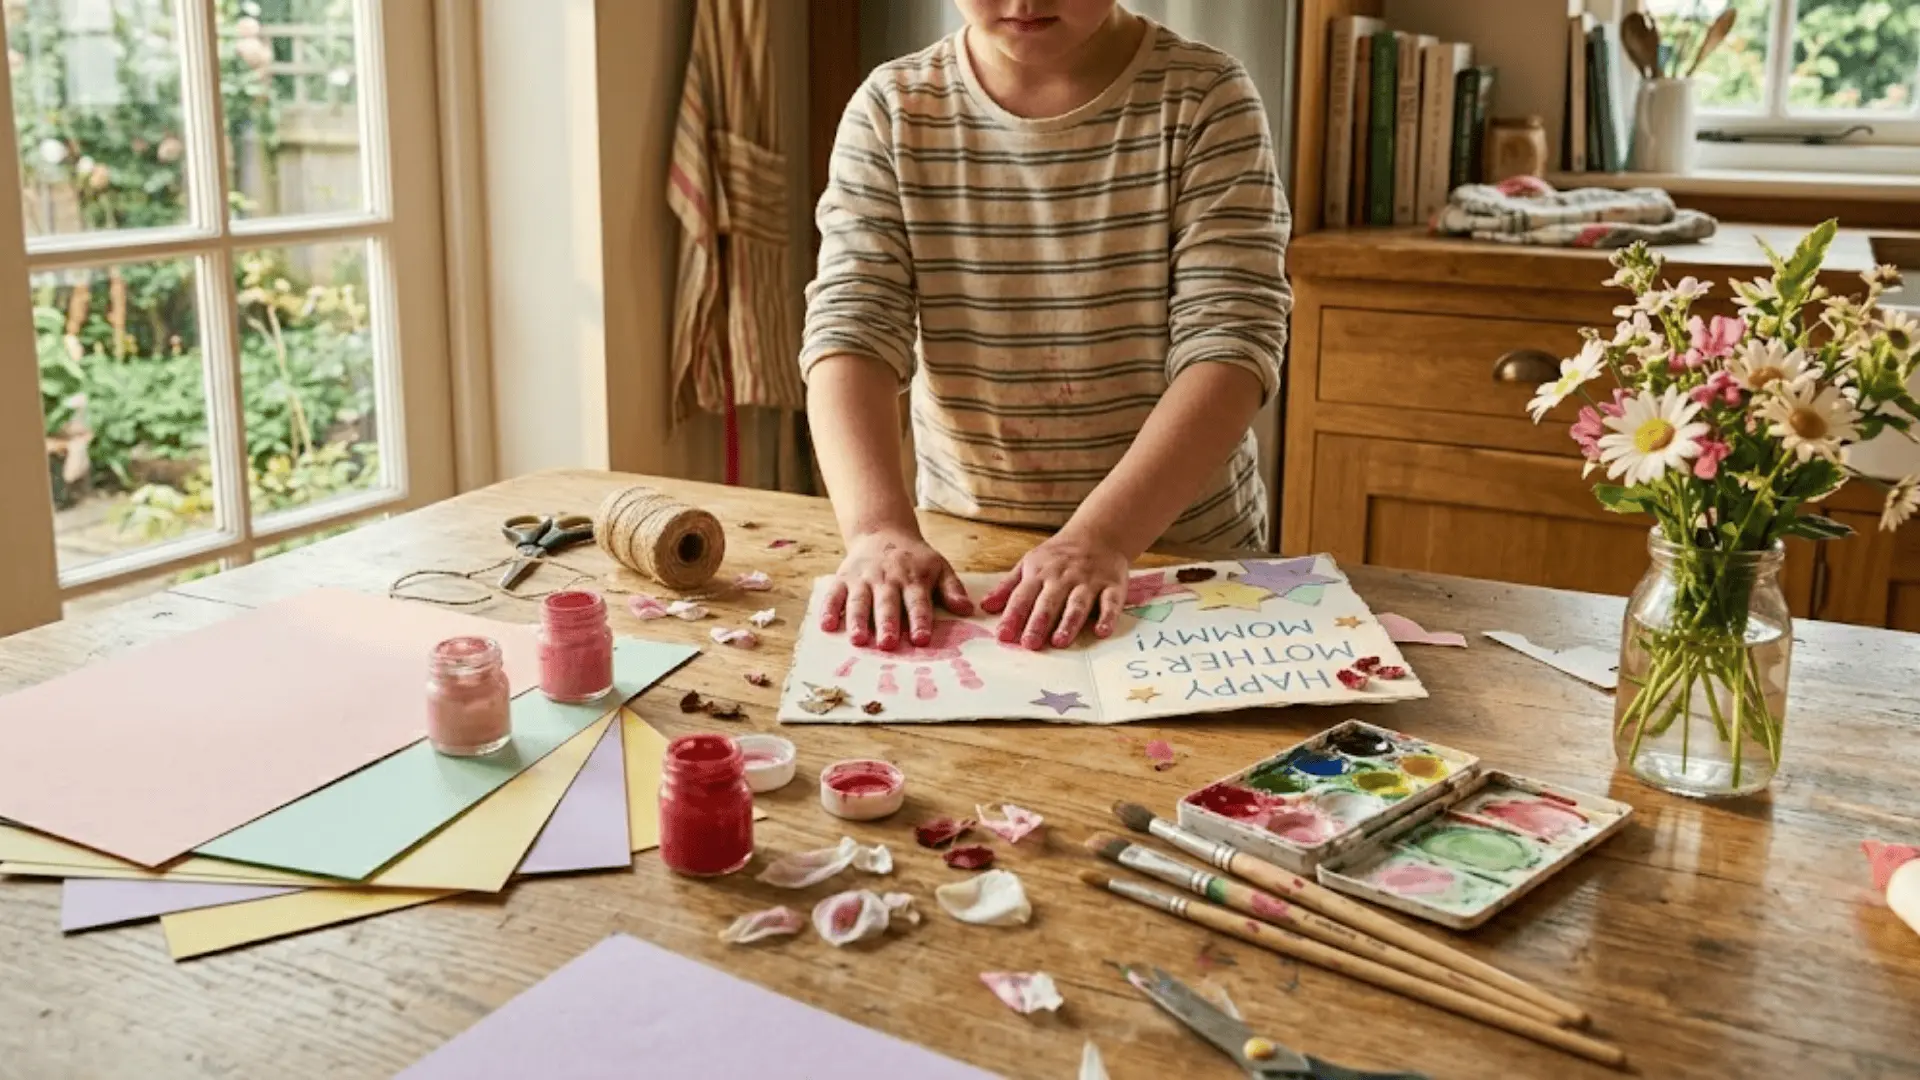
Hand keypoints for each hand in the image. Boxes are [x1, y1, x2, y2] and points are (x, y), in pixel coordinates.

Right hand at [822, 527, 972, 649]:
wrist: (883, 532)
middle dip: (888, 623)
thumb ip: (952, 589)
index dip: (920, 620)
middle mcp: (887, 579)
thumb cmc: (915, 559)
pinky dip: (828, 609)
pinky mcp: (843, 578)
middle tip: (888, 644)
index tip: (921, 639)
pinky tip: (826, 626)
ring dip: (858, 620)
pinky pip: (833, 595)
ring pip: (859, 601)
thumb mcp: (939, 567)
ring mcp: (862, 579)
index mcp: (913, 578)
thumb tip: (967, 609)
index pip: (917, 602)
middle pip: (887, 603)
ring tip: (858, 640)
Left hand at [980, 528, 1129, 649]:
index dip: (1012, 616)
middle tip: (1029, 644)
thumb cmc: (1059, 555)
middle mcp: (1063, 577)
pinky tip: (1102, 632)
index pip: (1022, 596)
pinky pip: (1111, 602)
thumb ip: (1008, 587)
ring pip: (1077, 603)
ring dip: (1069, 622)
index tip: (1003, 636)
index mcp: (1040, 573)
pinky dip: (1108, 617)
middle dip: (1038, 623)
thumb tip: (985, 607)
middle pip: (1049, 602)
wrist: (1099, 534)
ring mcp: (1089, 581)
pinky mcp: (1113, 586)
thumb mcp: (1029, 564)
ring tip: (1060, 641)